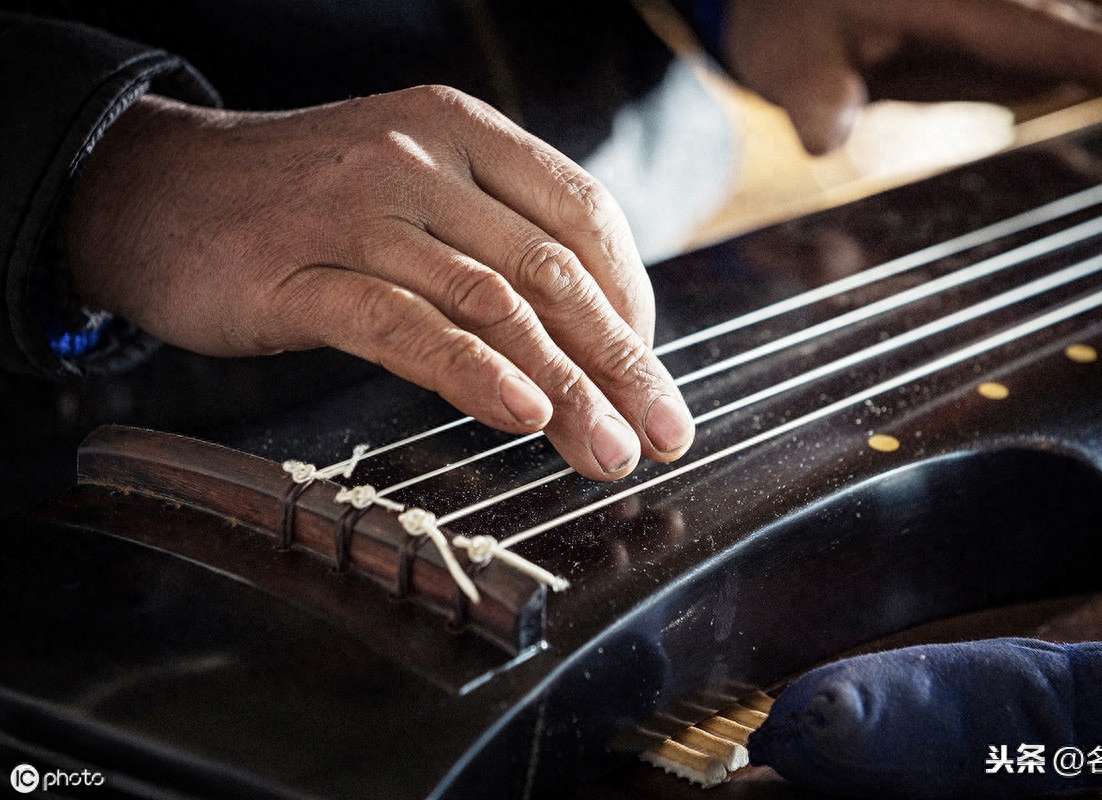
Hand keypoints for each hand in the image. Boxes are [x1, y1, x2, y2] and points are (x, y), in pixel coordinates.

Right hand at [60, 87, 694, 480]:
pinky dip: (472, 373)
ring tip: (608, 449)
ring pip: (491, 303)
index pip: (582, 214)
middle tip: (662, 430)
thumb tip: (584, 331)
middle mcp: (421, 159)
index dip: (631, 300)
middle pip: (550, 270)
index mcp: (462, 131)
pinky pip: (405, 325)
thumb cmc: (300, 203)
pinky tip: (520, 414)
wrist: (152, 190)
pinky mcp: (300, 272)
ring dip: (565, 386)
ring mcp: (360, 212)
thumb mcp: (410, 189)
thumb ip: (491, 239)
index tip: (648, 370)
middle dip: (619, 362)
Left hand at [724, 0, 1101, 153]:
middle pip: (1094, 25)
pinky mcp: (1009, 35)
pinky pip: (1087, 41)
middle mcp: (990, 2)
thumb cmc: (788, 27)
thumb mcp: (787, 61)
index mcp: (946, 3)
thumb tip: (822, 135)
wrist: (787, 3)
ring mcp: (1005, 14)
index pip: (1035, 32)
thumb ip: (814, 98)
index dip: (1100, 54)